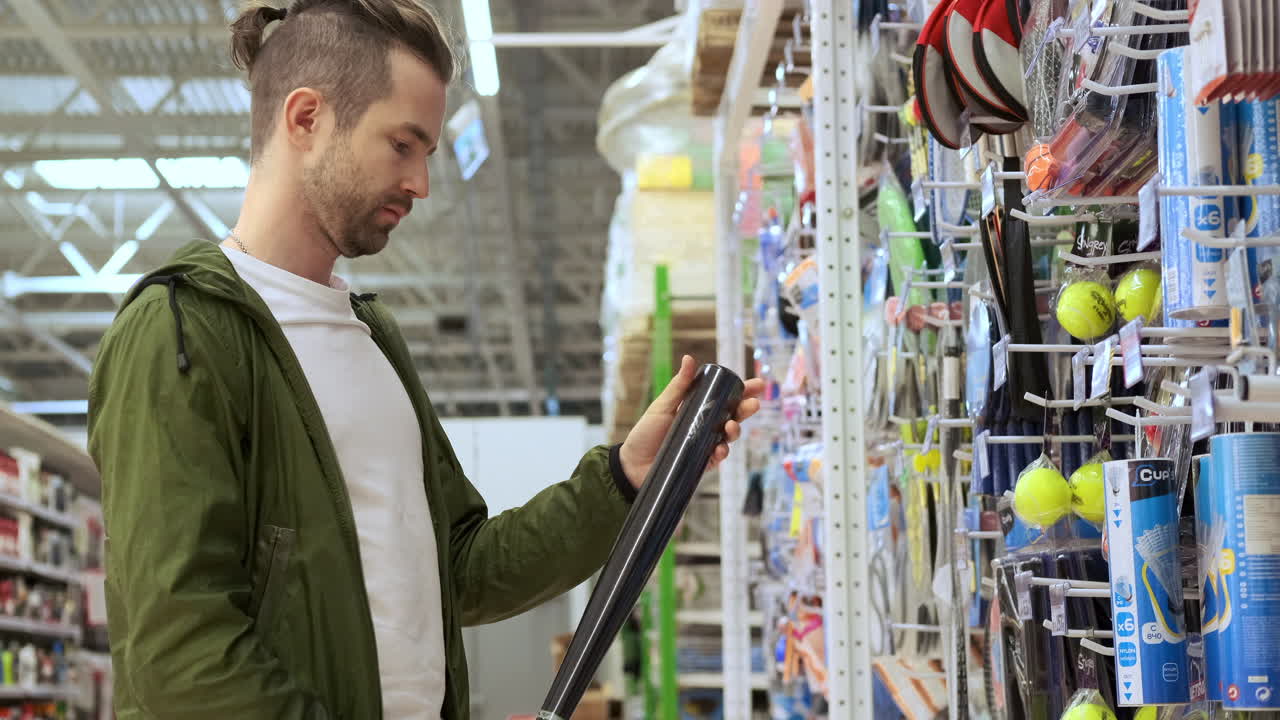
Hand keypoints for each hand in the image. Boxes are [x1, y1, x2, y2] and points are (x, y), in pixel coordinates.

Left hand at [619, 355, 766, 489]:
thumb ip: (678, 386)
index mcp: (699, 410)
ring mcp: (705, 446)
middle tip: (753, 404)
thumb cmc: (646, 434)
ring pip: (729, 437)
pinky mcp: (702, 464)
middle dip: (747, 410)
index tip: (757, 384)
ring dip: (736, 431)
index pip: (726, 398)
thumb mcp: (662, 406)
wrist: (632, 465)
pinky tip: (720, 448)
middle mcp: (706, 427)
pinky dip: (722, 452)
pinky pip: (718, 457)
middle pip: (734, 416)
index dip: (743, 391)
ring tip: (732, 426)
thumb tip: (689, 359)